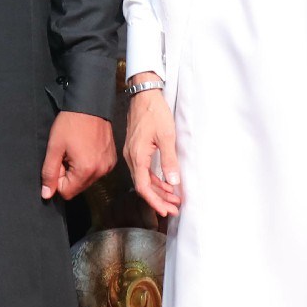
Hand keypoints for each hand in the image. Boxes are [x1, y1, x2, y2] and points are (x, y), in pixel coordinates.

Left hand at [40, 111, 116, 200]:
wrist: (90, 105)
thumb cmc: (70, 123)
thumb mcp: (54, 147)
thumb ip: (49, 173)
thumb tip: (47, 194)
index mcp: (86, 170)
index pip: (66, 192)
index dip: (57, 179)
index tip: (58, 161)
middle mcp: (101, 172)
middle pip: (77, 187)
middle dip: (68, 175)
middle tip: (66, 154)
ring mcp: (108, 166)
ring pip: (86, 180)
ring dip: (77, 170)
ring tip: (75, 149)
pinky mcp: (112, 160)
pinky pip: (96, 171)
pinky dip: (88, 164)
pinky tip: (85, 148)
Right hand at [122, 89, 182, 215]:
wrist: (144, 95)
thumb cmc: (154, 113)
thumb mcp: (167, 137)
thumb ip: (169, 161)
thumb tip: (173, 182)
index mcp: (137, 156)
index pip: (143, 187)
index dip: (155, 201)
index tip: (166, 211)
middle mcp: (132, 157)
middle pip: (143, 186)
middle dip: (159, 199)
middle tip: (174, 209)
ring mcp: (133, 153)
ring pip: (144, 179)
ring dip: (159, 190)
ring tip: (174, 199)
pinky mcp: (136, 149)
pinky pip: (144, 170)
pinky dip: (155, 179)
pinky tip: (166, 183)